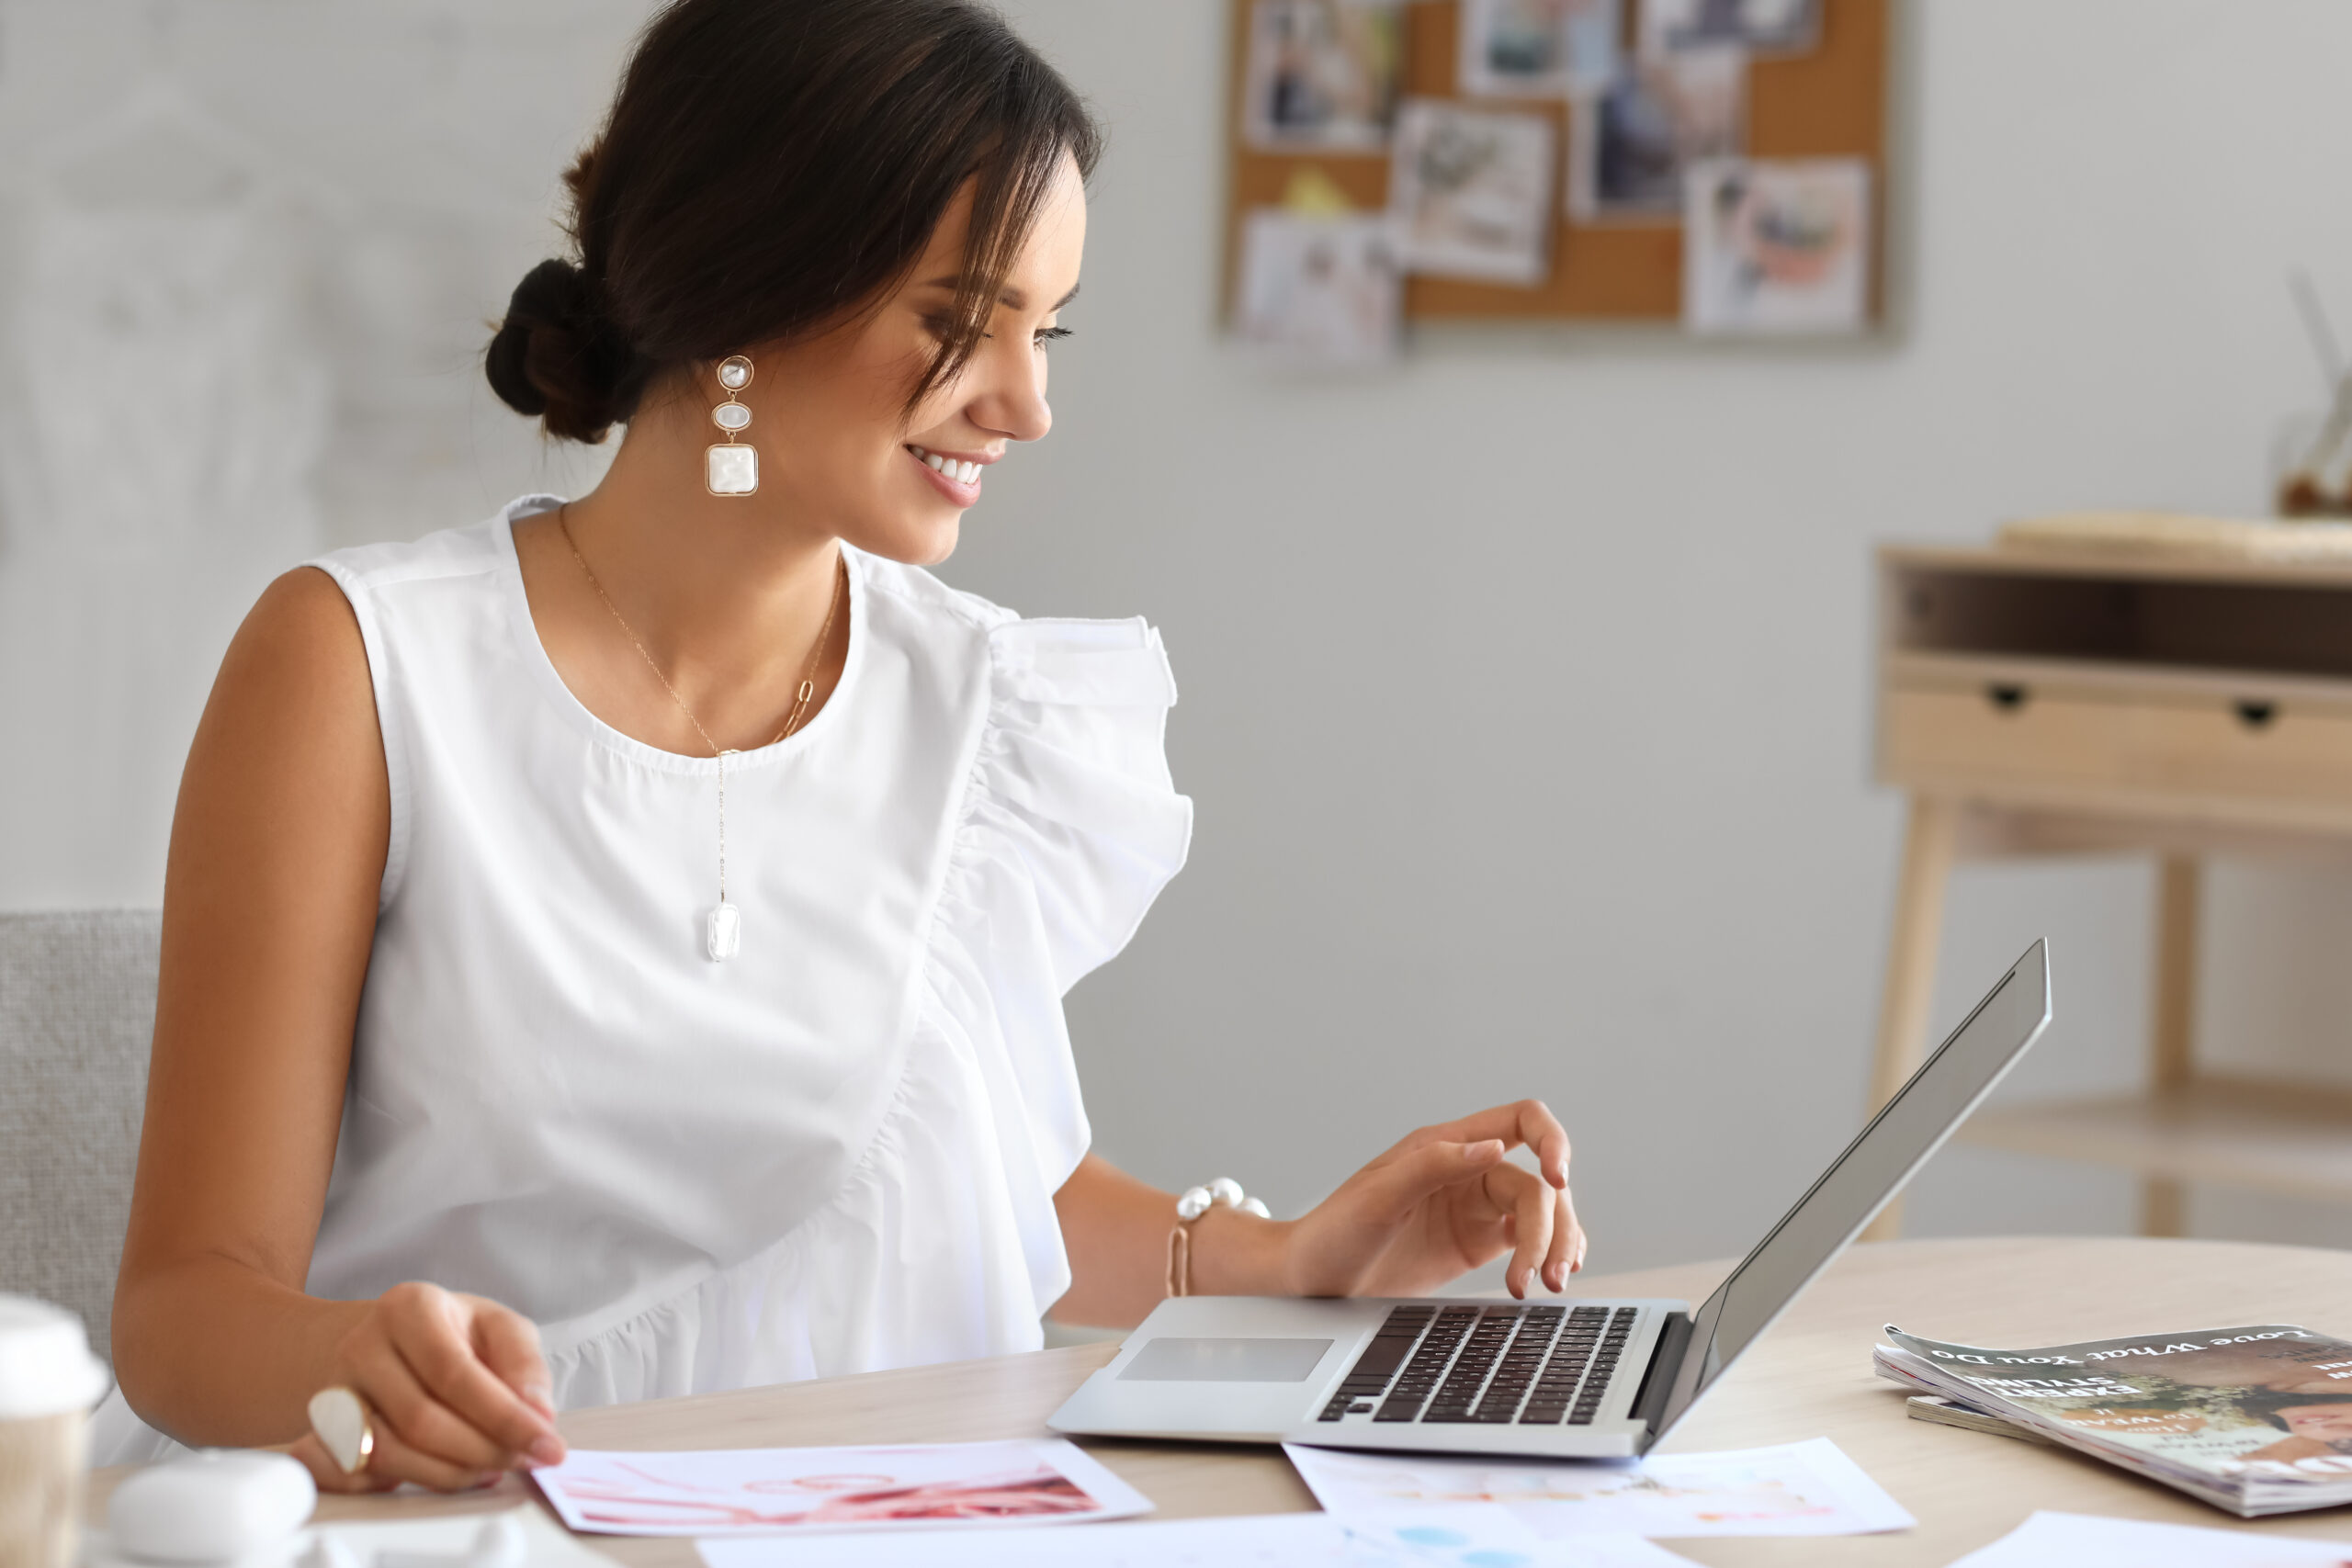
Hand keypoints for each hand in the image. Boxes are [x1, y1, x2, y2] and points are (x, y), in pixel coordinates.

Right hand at [289, 1282, 564, 1493]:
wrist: (388, 1344)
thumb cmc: (452, 1335)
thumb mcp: (498, 1327)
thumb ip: (524, 1364)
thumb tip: (538, 1414)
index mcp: (409, 1307)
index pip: (455, 1373)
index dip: (504, 1417)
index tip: (547, 1445)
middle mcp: (361, 1346)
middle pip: (421, 1420)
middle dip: (482, 1451)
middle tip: (522, 1460)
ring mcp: (334, 1392)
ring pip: (389, 1454)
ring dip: (451, 1473)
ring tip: (490, 1467)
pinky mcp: (321, 1434)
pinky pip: (356, 1478)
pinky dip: (407, 1483)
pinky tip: (447, 1473)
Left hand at [1278, 1101, 1585, 1300]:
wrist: (1311, 1283)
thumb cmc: (1333, 1233)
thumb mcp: (1377, 1197)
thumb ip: (1433, 1166)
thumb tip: (1494, 1149)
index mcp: (1445, 1146)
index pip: (1521, 1120)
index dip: (1551, 1140)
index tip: (1559, 1178)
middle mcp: (1467, 1172)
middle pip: (1540, 1181)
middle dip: (1554, 1224)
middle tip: (1548, 1274)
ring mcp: (1474, 1208)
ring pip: (1542, 1213)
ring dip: (1557, 1245)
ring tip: (1551, 1285)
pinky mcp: (1477, 1244)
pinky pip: (1530, 1240)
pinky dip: (1550, 1254)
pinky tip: (1550, 1277)